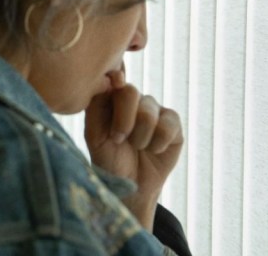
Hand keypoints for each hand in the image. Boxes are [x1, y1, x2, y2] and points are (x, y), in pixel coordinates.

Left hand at [84, 67, 182, 229]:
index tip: (115, 85)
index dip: (115, 83)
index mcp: (110, 99)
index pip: (111, 82)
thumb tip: (111, 80)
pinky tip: (153, 150)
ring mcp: (153, 109)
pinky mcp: (173, 123)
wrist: (131, 186)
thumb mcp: (95, 135)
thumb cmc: (108, 158)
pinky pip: (168, 124)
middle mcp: (132, 100)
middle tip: (119, 139)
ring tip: (136, 147)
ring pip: (149, 111)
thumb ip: (97, 107)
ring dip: (140, 136)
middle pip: (130, 92)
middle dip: (123, 120)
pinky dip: (158, 141)